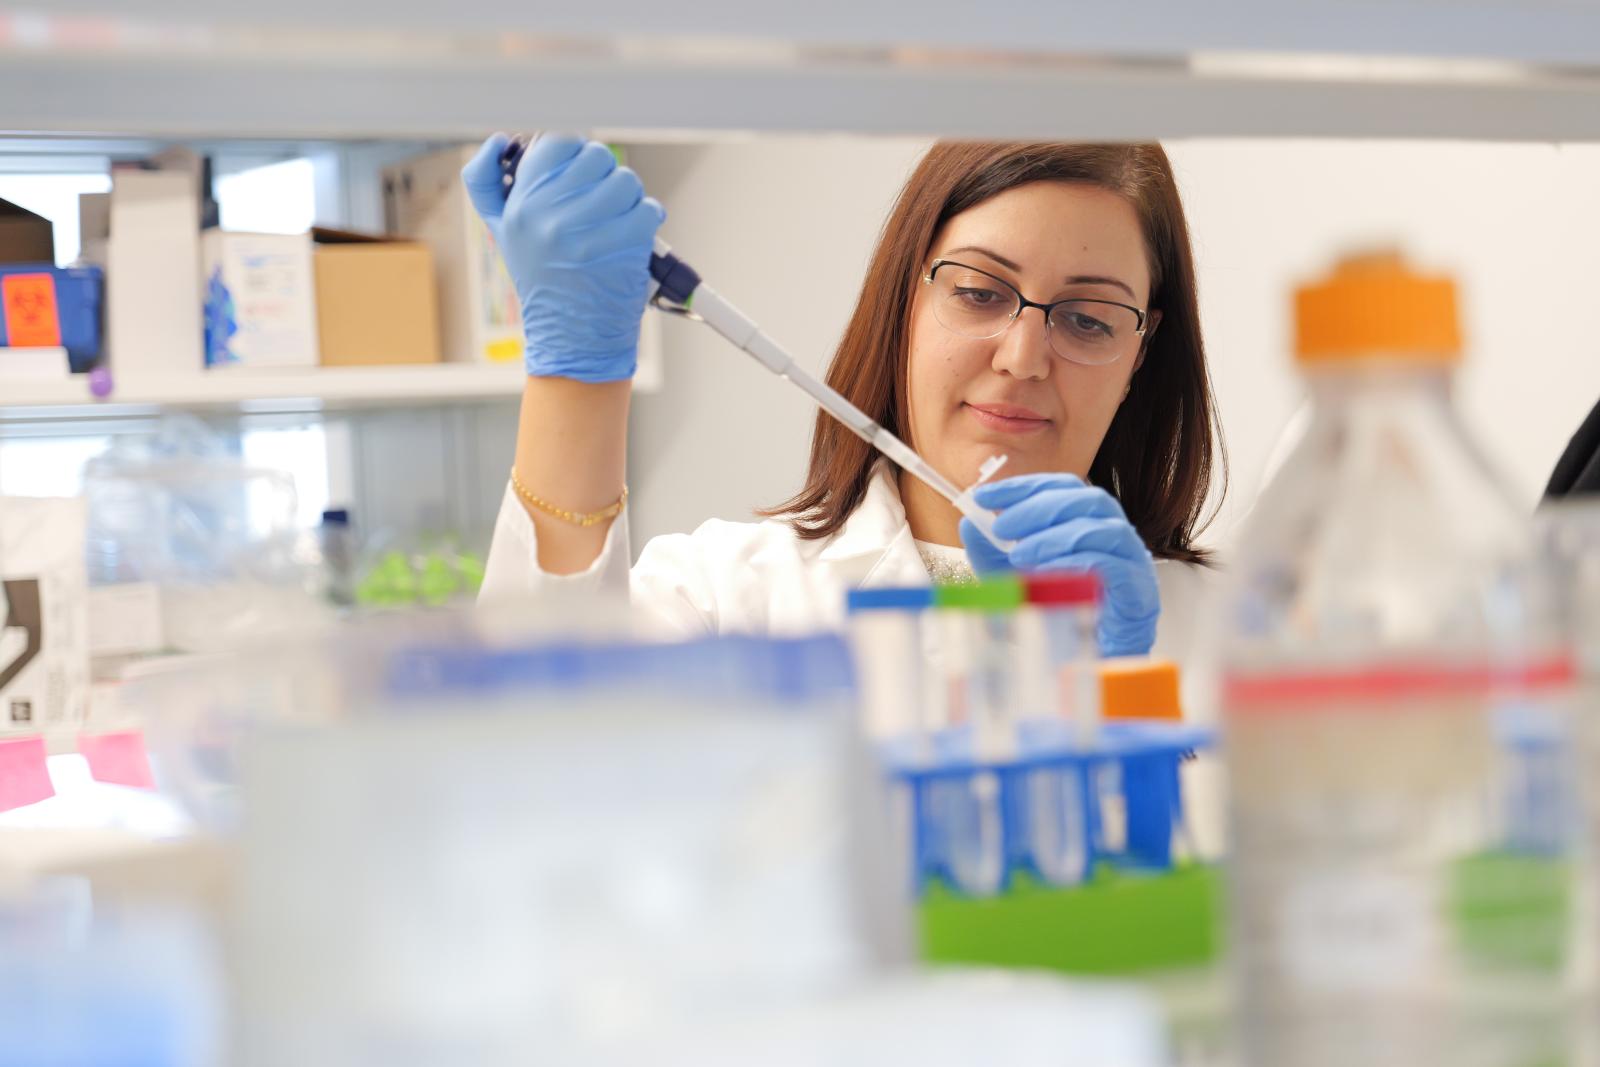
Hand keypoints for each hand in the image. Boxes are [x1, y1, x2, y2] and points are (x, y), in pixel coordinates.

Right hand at [461, 133, 664, 382]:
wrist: (572, 338)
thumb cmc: (541, 282)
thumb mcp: (500, 231)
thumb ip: (485, 181)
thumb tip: (498, 139)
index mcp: (520, 205)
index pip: (558, 141)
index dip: (575, 154)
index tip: (577, 175)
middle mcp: (550, 216)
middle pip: (596, 156)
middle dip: (603, 175)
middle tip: (599, 202)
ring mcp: (588, 232)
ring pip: (625, 179)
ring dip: (628, 196)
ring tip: (616, 219)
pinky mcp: (624, 246)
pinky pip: (647, 207)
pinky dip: (647, 217)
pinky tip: (632, 234)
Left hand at [958, 473, 1159, 657]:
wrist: (1089, 660)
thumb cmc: (1058, 612)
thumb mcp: (1012, 576)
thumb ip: (993, 551)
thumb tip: (970, 524)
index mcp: (1088, 522)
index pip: (1061, 487)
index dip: (1023, 487)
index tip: (984, 496)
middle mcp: (1115, 535)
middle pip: (1087, 499)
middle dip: (1038, 508)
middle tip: (1001, 527)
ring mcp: (1132, 562)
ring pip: (1104, 530)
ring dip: (1055, 536)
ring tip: (1019, 554)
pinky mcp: (1139, 592)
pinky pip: (1114, 567)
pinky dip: (1078, 563)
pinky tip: (1049, 572)